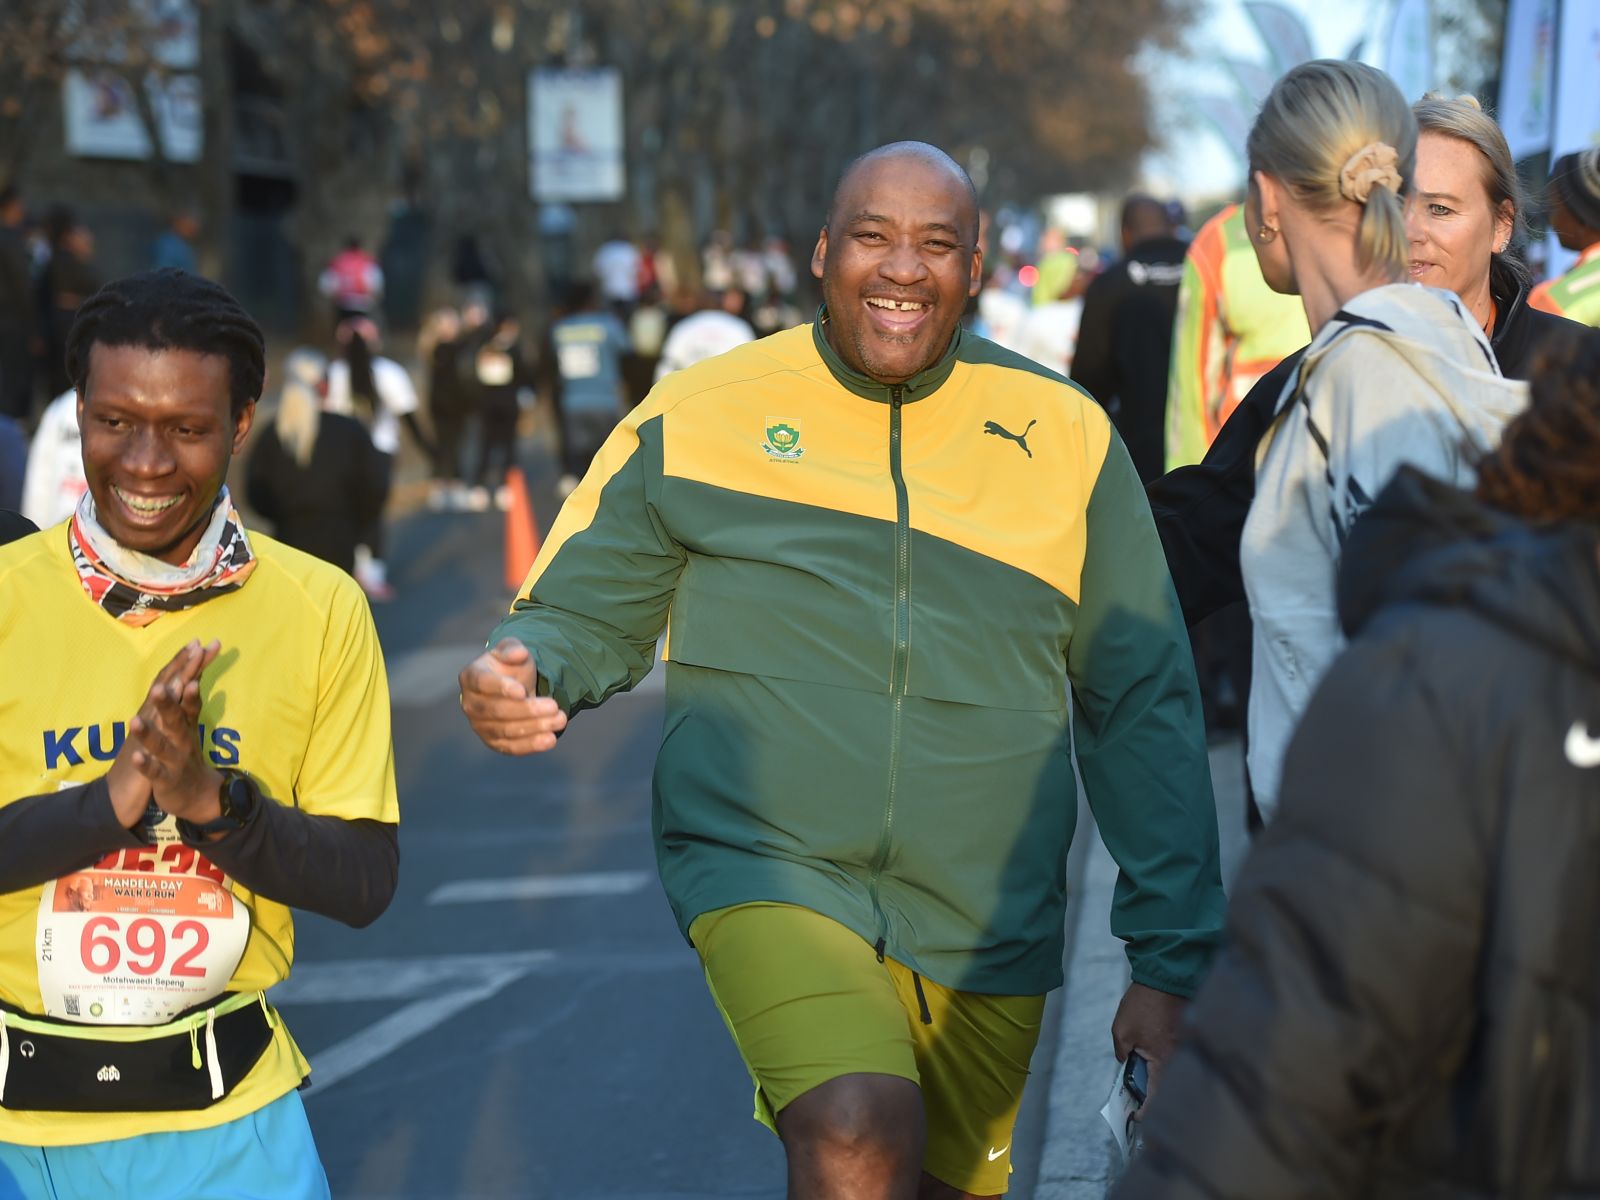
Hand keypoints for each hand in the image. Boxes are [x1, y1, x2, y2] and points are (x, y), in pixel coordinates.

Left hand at [111, 639, 224, 825]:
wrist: (197, 796)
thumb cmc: (186, 755)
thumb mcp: (188, 727)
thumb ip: (187, 702)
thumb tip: (190, 671)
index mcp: (185, 724)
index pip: (188, 696)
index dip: (192, 674)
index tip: (196, 649)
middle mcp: (182, 739)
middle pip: (175, 717)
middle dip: (170, 701)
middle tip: (167, 685)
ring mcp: (174, 759)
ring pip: (162, 745)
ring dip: (150, 734)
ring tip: (136, 721)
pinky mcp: (165, 780)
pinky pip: (155, 772)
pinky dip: (146, 765)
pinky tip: (137, 758)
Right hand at [459, 637, 566, 753]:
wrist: (515, 687)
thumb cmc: (510, 666)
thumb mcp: (512, 650)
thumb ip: (512, 648)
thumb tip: (518, 653)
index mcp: (471, 676)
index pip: (482, 683)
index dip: (501, 688)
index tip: (522, 691)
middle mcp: (470, 703)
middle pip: (497, 710)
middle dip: (527, 710)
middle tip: (554, 706)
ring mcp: (480, 726)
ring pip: (506, 730)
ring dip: (535, 727)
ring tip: (559, 720)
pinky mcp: (494, 742)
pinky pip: (511, 747)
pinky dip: (531, 745)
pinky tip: (549, 740)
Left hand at [1111, 981, 1186, 1117]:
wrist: (1166, 977)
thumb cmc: (1144, 1003)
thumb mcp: (1122, 1029)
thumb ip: (1122, 1051)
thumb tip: (1125, 1063)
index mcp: (1164, 1060)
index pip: (1157, 1097)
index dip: (1145, 1110)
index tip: (1134, 1115)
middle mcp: (1179, 1059)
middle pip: (1167, 1090)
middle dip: (1152, 1100)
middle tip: (1137, 1102)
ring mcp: (1185, 1050)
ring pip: (1172, 1076)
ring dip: (1159, 1083)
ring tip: (1143, 1085)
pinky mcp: (1187, 1040)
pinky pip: (1176, 1061)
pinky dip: (1165, 1067)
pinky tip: (1153, 1065)